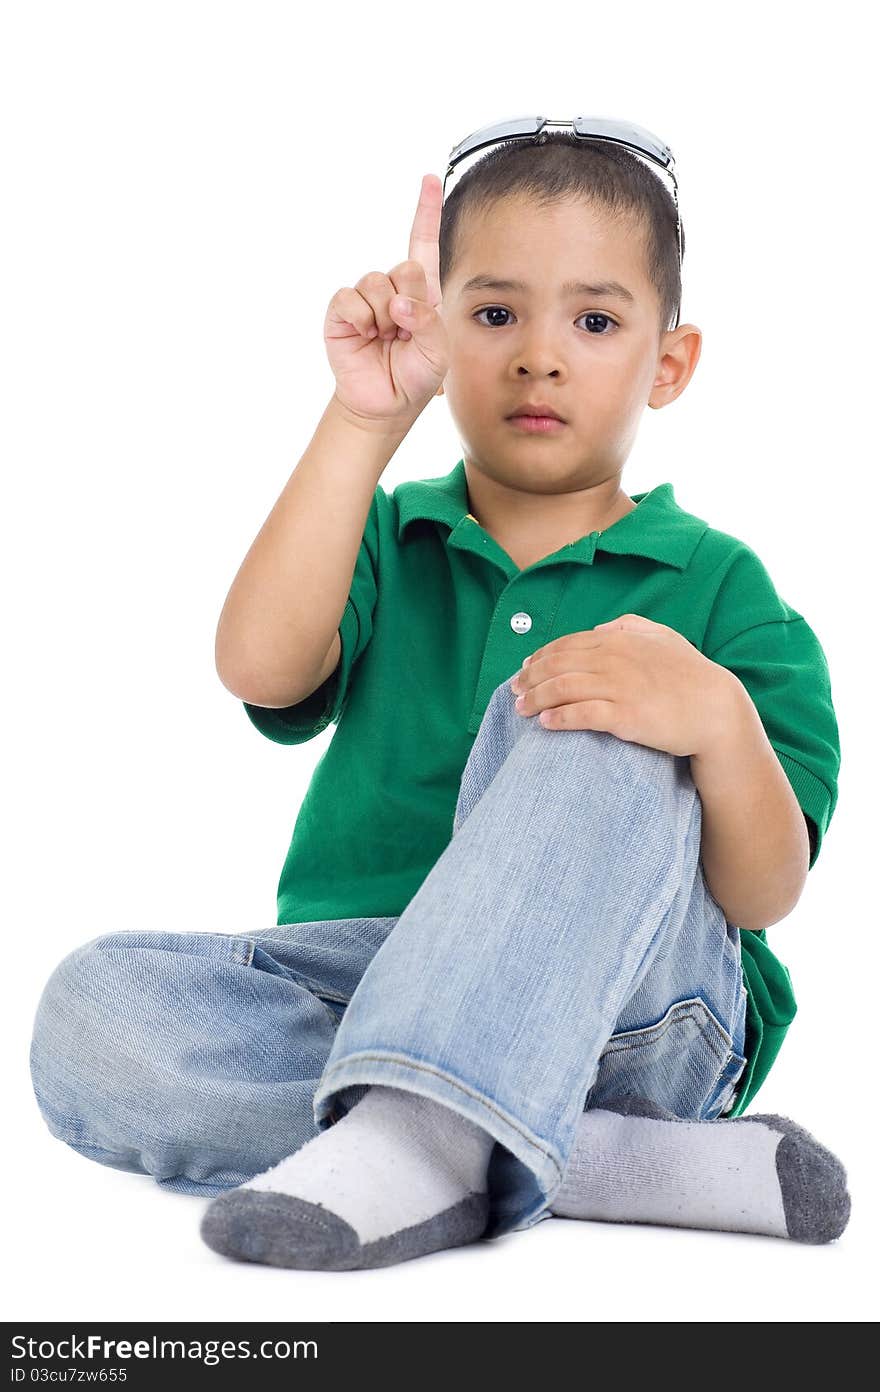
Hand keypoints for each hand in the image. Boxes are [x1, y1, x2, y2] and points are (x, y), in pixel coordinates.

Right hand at [325, 173, 448, 432]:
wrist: (385, 405)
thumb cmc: (415, 376)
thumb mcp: (438, 350)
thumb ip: (428, 320)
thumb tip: (398, 304)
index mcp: (423, 292)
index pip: (423, 244)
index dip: (426, 210)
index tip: (430, 178)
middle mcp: (393, 288)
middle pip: (406, 267)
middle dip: (411, 301)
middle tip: (404, 333)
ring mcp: (366, 299)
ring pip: (377, 283)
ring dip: (385, 317)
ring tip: (385, 340)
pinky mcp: (341, 312)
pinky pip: (350, 300)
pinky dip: (361, 320)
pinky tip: (365, 337)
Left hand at [509, 613, 744, 756]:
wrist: (716, 710)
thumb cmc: (691, 675)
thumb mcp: (663, 638)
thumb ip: (631, 627)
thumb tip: (602, 628)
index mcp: (620, 640)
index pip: (566, 644)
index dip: (540, 657)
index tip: (525, 670)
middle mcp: (614, 660)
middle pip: (557, 665)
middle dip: (529, 678)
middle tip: (514, 691)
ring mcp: (619, 688)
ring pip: (562, 689)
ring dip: (536, 699)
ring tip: (521, 709)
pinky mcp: (624, 717)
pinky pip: (581, 715)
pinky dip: (558, 718)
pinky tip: (545, 724)